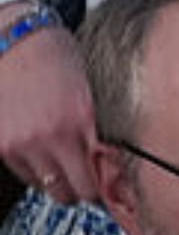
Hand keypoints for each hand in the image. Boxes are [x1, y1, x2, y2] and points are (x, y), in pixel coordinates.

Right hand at [0, 18, 96, 207]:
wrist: (16, 40)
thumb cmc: (57, 60)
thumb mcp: (89, 94)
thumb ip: (98, 131)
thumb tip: (111, 165)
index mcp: (80, 121)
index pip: (99, 179)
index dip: (106, 187)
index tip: (109, 187)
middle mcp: (50, 136)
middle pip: (74, 193)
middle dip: (83, 189)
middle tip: (87, 178)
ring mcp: (22, 143)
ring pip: (48, 188)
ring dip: (58, 181)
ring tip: (63, 163)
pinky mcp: (1, 145)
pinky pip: (25, 176)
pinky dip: (36, 171)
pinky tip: (43, 153)